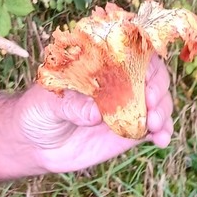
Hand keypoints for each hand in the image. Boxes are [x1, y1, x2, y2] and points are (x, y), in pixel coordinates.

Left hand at [16, 55, 172, 172]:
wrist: (33, 145)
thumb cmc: (36, 111)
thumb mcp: (47, 104)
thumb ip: (71, 106)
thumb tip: (97, 112)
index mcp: (98, 64)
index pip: (129, 52)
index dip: (143, 60)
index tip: (144, 76)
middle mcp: (117, 82)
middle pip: (151, 75)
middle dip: (157, 88)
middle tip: (151, 106)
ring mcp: (125, 106)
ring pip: (158, 102)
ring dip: (163, 111)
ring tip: (154, 127)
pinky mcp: (128, 131)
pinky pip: (153, 128)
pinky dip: (162, 132)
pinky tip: (161, 141)